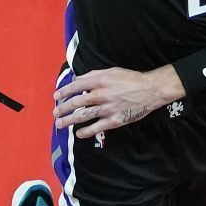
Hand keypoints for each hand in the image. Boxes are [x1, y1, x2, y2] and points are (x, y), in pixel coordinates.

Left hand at [54, 66, 176, 139]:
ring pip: (83, 116)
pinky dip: (86, 132)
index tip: (56, 96)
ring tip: (60, 123)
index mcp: (100, 80)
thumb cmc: (130, 79)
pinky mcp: (115, 120)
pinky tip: (78, 133)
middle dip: (63, 108)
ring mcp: (107, 108)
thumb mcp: (111, 71)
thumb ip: (93, 75)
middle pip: (77, 103)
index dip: (64, 91)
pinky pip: (97, 128)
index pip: (76, 86)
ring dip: (69, 120)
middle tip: (55, 112)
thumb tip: (78, 79)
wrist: (150, 90)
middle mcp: (101, 94)